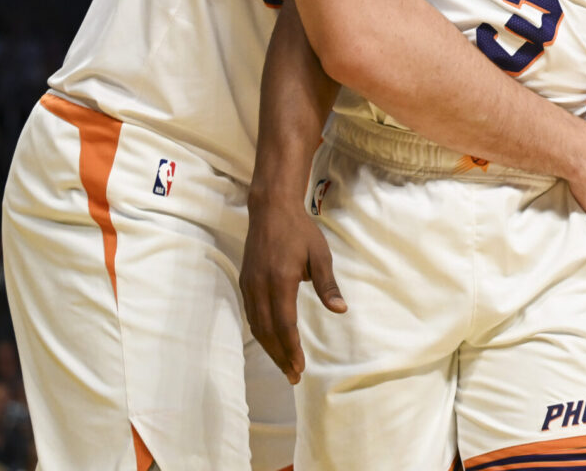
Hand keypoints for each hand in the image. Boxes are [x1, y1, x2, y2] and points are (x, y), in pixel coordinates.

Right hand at [240, 196, 345, 384]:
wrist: (271, 210)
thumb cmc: (301, 231)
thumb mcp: (319, 255)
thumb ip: (327, 284)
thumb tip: (340, 309)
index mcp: (280, 281)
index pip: (285, 324)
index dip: (291, 349)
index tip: (299, 368)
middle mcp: (260, 287)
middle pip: (268, 332)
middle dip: (280, 356)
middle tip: (293, 377)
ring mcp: (250, 286)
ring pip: (257, 326)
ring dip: (269, 348)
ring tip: (283, 365)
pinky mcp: (246, 283)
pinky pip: (251, 315)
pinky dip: (261, 333)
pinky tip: (270, 341)